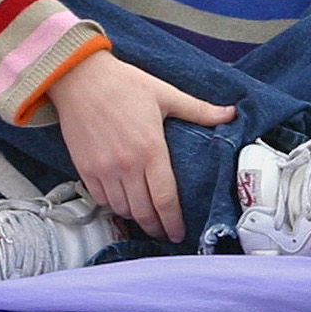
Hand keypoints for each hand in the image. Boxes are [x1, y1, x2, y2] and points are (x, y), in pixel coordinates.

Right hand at [44, 50, 236, 242]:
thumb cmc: (123, 84)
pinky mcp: (85, 168)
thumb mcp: (165, 94)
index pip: (165, 199)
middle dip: (156, 227)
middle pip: (144, 211)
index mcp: (151, 150)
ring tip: (145, 217)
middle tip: (164, 232)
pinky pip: (101, 199)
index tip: (178, 233)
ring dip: (135, 217)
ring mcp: (103, 169)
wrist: (79, 78)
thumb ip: (199, 110)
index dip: (173, 222)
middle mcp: (127, 165)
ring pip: (122, 209)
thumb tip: (231, 113)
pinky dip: (113, 206)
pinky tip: (122, 202)